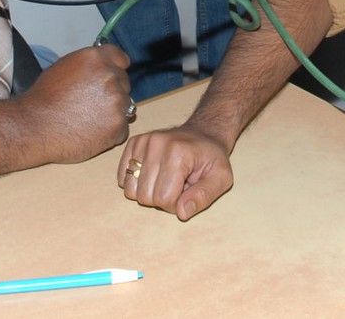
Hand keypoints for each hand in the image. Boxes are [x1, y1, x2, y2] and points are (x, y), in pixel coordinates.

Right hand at [17, 44, 131, 163]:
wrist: (35, 127)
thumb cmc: (44, 96)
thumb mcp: (65, 67)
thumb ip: (89, 65)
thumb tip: (101, 66)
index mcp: (97, 58)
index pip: (122, 59)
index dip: (115, 69)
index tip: (110, 77)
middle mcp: (111, 76)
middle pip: (124, 82)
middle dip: (113, 90)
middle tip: (93, 103)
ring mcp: (118, 102)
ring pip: (125, 105)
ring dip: (113, 111)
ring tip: (90, 119)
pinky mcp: (118, 126)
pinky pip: (122, 128)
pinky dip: (111, 132)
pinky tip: (92, 133)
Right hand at [117, 125, 232, 220]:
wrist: (203, 132)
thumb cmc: (212, 158)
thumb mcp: (221, 178)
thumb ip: (204, 196)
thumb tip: (182, 212)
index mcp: (177, 153)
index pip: (163, 198)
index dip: (177, 204)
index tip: (188, 191)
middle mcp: (155, 144)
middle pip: (144, 196)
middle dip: (162, 199)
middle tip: (177, 186)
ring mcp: (142, 142)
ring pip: (130, 190)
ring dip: (148, 192)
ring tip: (166, 180)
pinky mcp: (133, 143)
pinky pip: (123, 178)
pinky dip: (136, 183)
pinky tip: (153, 174)